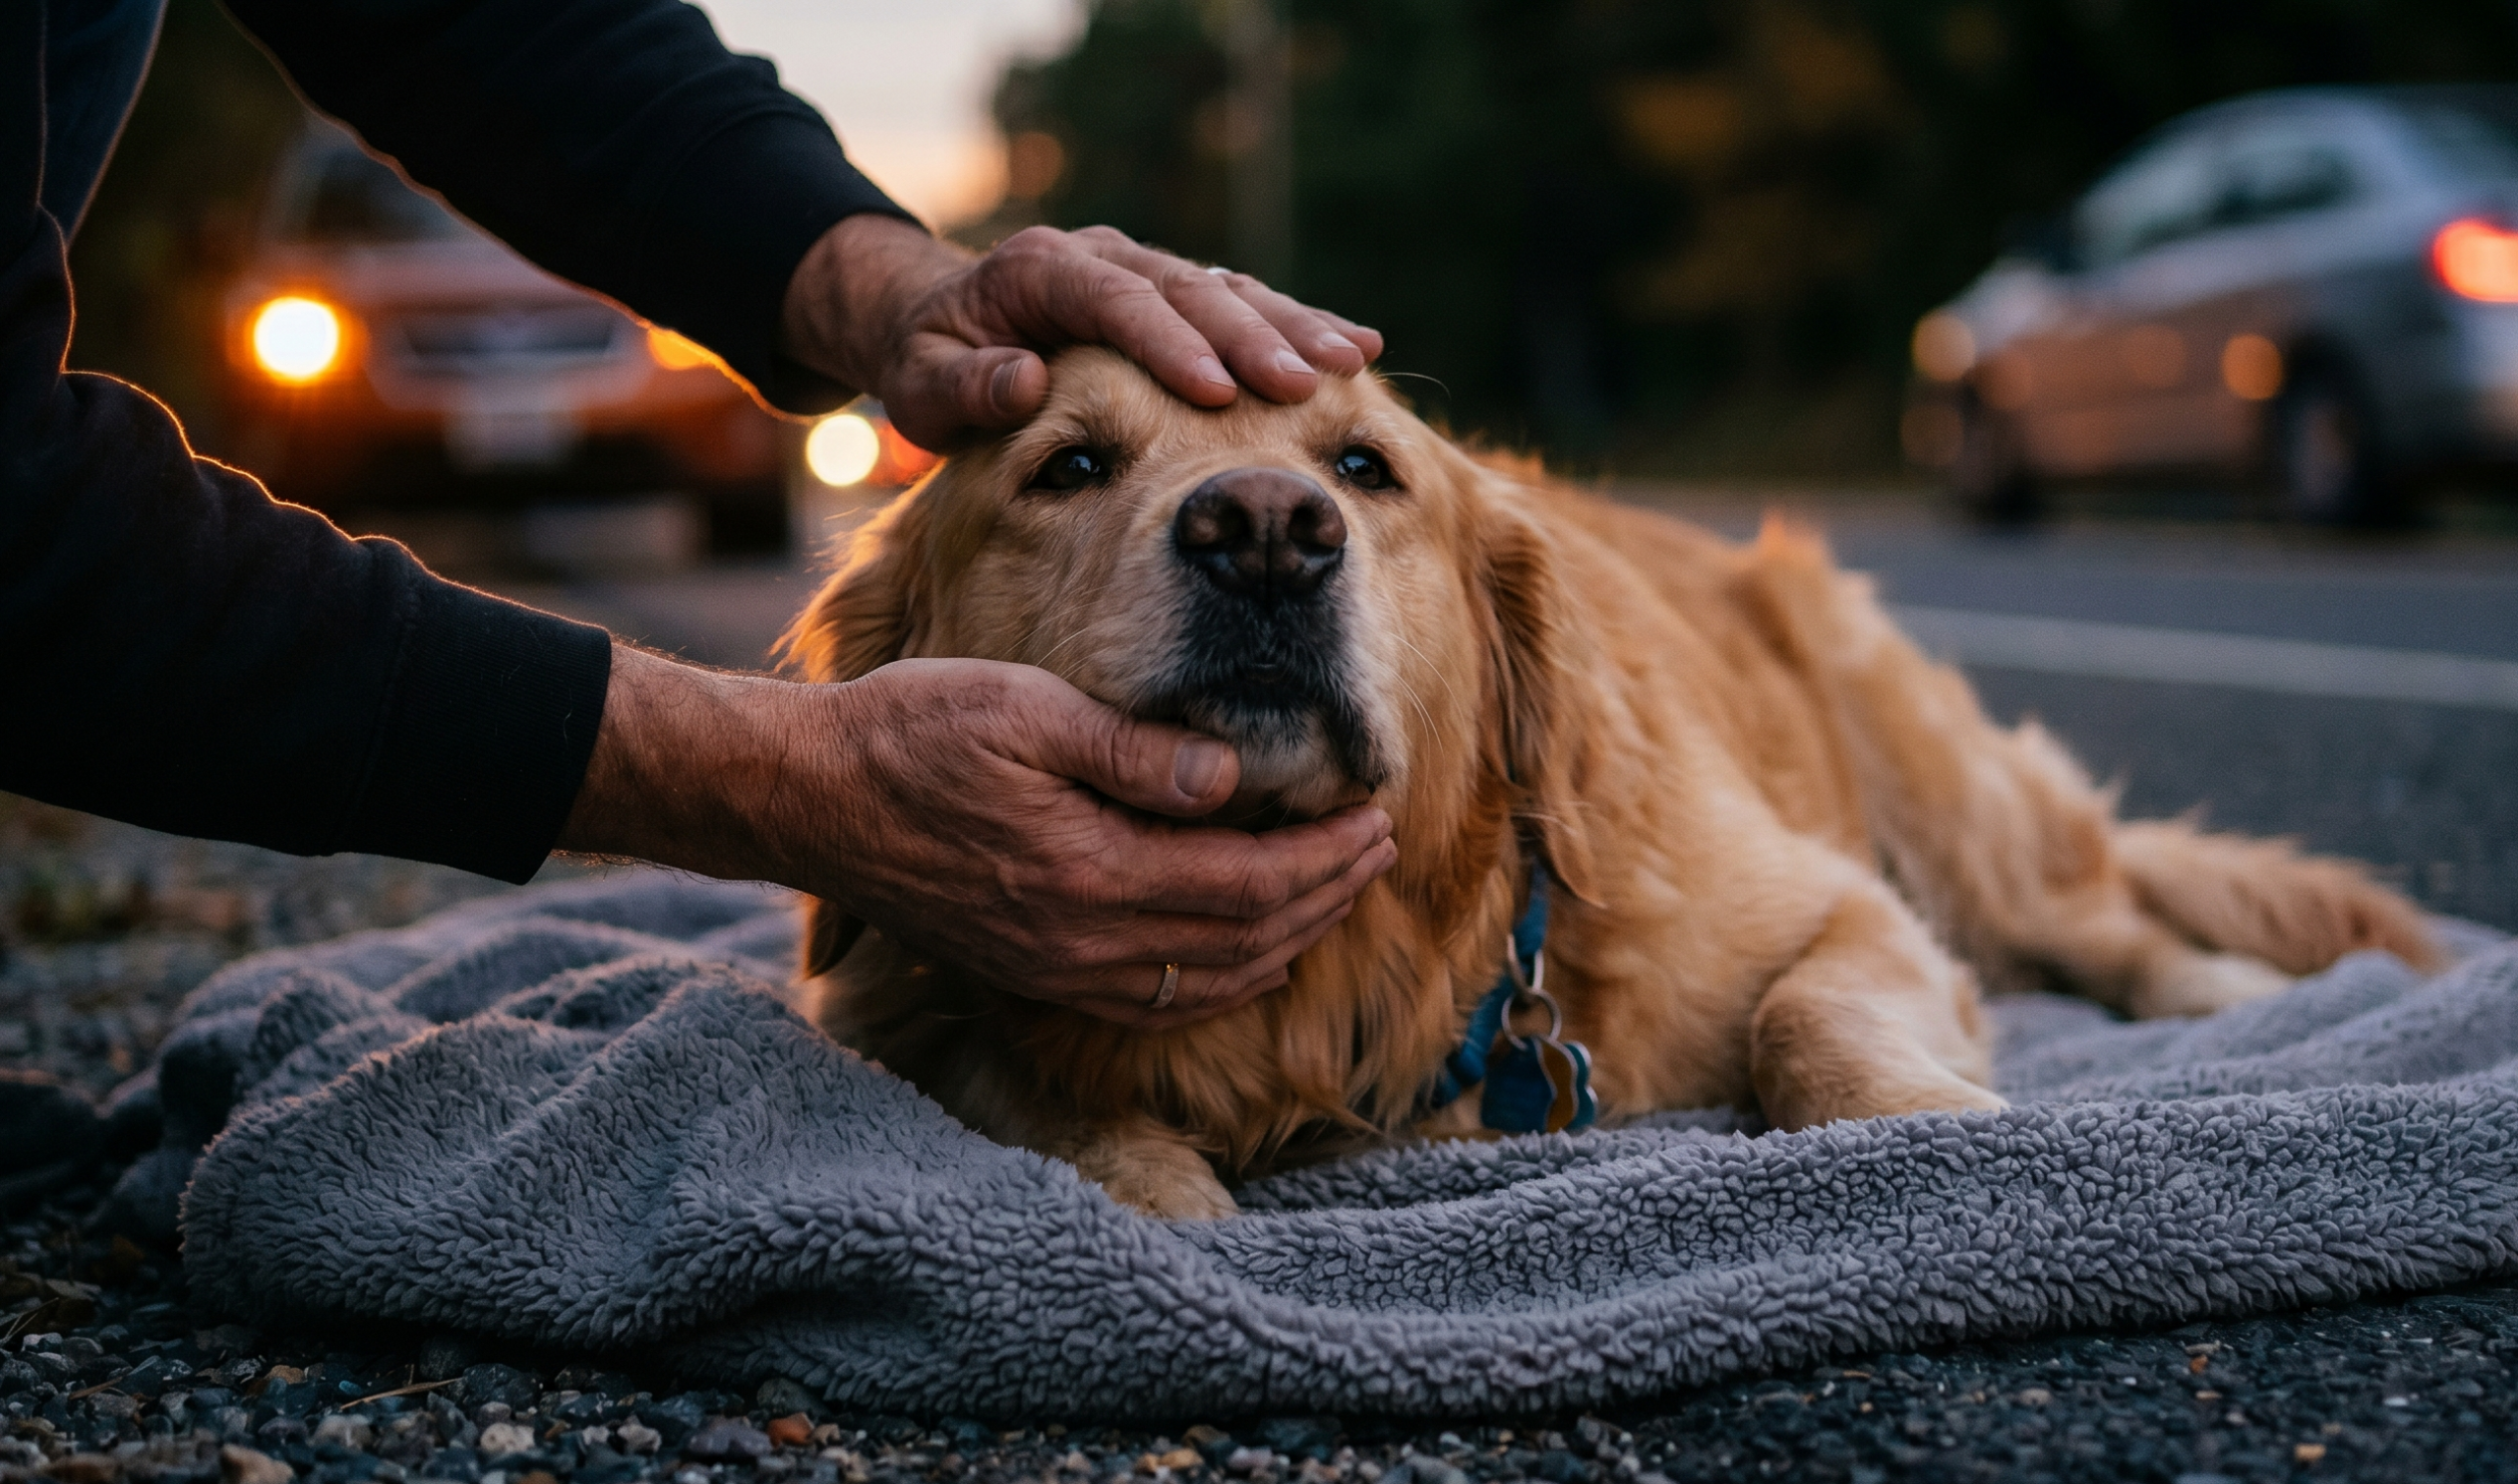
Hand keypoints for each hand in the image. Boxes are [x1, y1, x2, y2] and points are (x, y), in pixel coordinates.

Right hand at [558, 647, 1396, 1026]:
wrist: (810, 797)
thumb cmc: (912, 733)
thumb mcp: (1027, 709)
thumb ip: (1136, 753)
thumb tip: (1233, 780)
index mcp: (1090, 873)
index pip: (1247, 887)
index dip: (1324, 860)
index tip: (1375, 819)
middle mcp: (1080, 942)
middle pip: (1242, 943)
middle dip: (1325, 898)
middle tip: (1379, 851)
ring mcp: (1055, 968)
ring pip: (1205, 983)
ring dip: (1283, 943)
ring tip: (1334, 895)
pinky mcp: (1032, 972)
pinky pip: (1152, 1002)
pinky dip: (1218, 980)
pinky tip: (1245, 954)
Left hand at [781, 214, 1384, 450]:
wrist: (940, 324)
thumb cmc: (931, 365)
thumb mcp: (924, 386)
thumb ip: (969, 387)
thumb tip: (1026, 382)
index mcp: (1041, 269)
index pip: (1115, 300)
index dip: (1167, 342)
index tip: (1214, 390)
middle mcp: (1103, 256)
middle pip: (1188, 288)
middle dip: (1251, 336)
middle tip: (1305, 383)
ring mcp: (1144, 268)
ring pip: (1228, 287)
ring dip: (1293, 325)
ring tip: (1351, 362)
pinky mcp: (1174, 293)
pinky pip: (1243, 301)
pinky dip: (1298, 324)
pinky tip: (1356, 351)